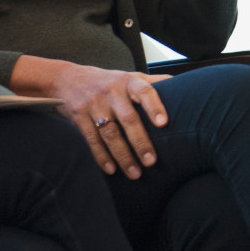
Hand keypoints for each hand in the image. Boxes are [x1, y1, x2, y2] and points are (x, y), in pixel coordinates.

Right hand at [11, 57, 172, 177]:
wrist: (66, 78)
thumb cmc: (109, 81)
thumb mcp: (130, 76)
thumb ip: (154, 82)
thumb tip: (183, 85)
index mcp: (129, 81)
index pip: (144, 92)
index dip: (155, 107)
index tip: (163, 124)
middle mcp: (112, 92)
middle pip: (128, 119)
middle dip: (140, 142)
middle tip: (151, 162)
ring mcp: (94, 105)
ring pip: (110, 134)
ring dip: (123, 156)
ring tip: (135, 173)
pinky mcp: (79, 118)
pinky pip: (92, 140)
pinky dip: (101, 157)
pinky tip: (111, 170)